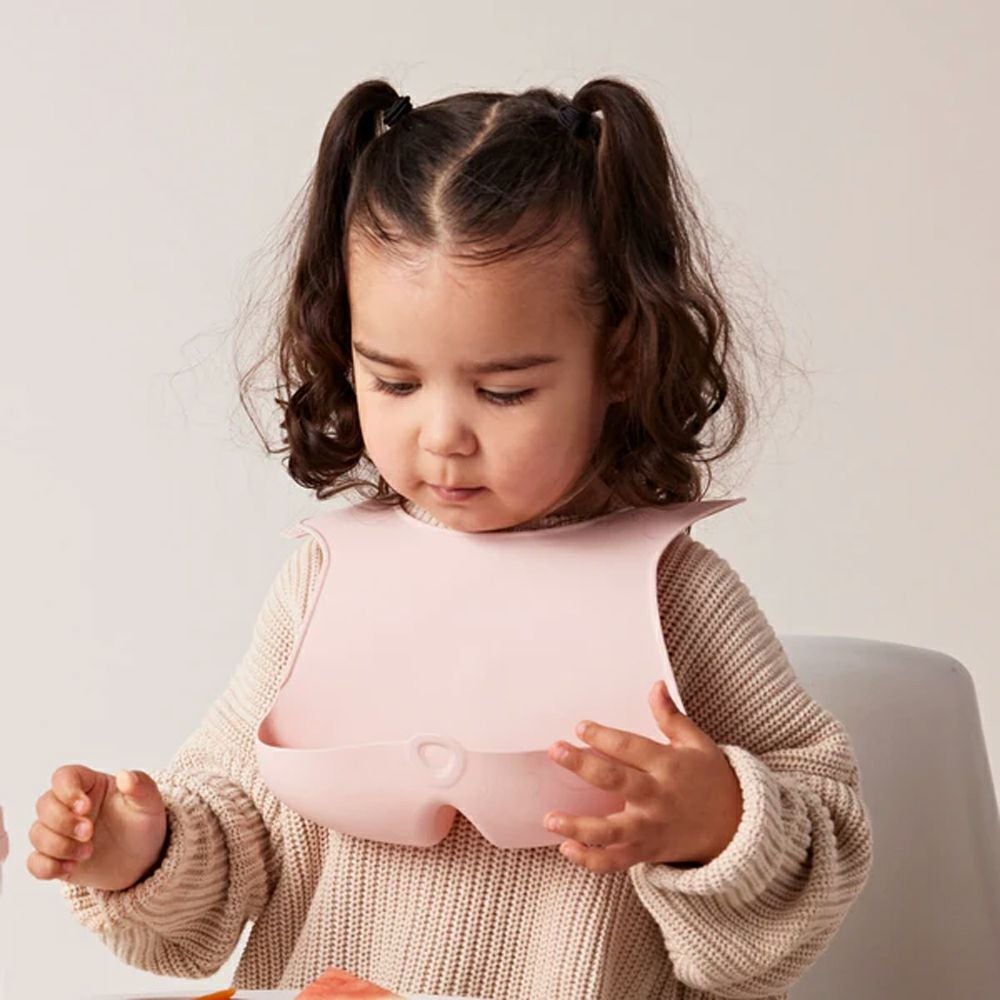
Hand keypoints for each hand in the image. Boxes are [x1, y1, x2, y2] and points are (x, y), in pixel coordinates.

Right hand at [27, 764, 168, 890]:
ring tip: (88, 852)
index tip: (85, 807)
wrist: (143, 859)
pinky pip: (34, 862)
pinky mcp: (55, 858)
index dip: (67, 791)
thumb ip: (141, 787)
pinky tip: (71, 868)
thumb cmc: (143, 823)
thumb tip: (125, 775)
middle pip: (44, 805)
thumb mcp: (149, 803)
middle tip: (89, 833)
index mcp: (89, 785)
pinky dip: (47, 867)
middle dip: (63, 822)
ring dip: (59, 845)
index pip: (63, 777)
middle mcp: (68, 806)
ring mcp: (59, 832)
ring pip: (37, 833)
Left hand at [544, 680, 743, 872]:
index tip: (580, 726)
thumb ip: (672, 717)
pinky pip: (616, 861)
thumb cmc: (712, 779)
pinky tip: (567, 848)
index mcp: (668, 765)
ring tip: (549, 818)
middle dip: (583, 766)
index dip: (604, 736)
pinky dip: (591, 859)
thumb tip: (656, 685)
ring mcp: (651, 828)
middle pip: (616, 781)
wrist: (737, 828)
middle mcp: (658, 797)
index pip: (630, 747)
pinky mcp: (648, 852)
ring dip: (579, 826)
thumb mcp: (697, 744)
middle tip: (556, 751)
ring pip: (611, 831)